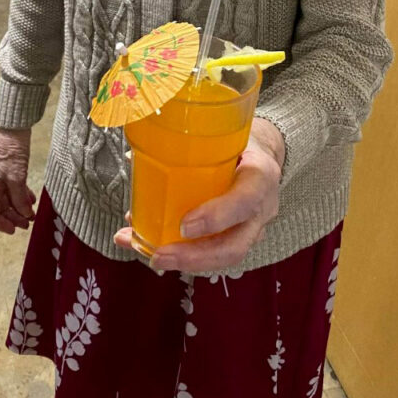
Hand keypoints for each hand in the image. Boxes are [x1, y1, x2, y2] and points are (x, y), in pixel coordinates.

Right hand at [0, 127, 36, 234]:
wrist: (13, 132)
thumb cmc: (12, 154)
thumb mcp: (17, 178)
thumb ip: (19, 198)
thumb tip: (25, 214)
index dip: (3, 224)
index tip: (15, 231)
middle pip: (2, 209)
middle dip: (15, 217)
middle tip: (29, 223)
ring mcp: (0, 180)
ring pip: (9, 200)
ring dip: (20, 208)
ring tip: (32, 214)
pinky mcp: (9, 173)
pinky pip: (14, 191)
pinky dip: (22, 197)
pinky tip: (31, 200)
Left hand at [114, 117, 284, 272]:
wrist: (262, 156)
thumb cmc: (240, 144)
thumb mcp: (227, 135)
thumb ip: (192, 145)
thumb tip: (135, 158)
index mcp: (260, 176)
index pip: (246, 201)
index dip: (216, 217)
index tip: (184, 225)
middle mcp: (261, 209)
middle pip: (234, 246)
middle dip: (193, 257)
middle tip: (159, 255)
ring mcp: (252, 229)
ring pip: (223, 257)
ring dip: (184, 262)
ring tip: (151, 256)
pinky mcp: (239, 238)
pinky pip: (213, 253)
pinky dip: (183, 255)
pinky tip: (153, 249)